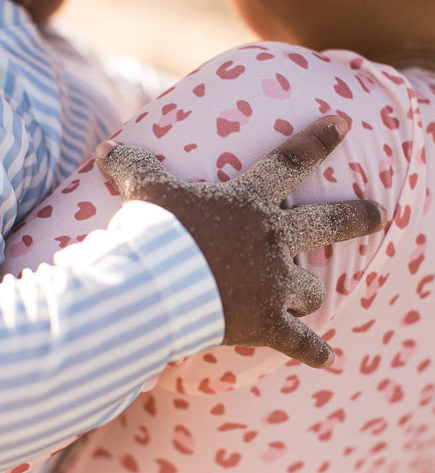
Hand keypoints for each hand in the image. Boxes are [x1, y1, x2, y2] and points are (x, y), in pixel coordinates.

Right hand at [95, 116, 385, 367]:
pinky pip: (299, 342)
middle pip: (327, 224)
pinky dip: (313, 351)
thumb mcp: (144, 189)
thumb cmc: (155, 231)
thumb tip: (104, 148)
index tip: (343, 123)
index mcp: (249, 203)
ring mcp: (273, 284)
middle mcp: (272, 240)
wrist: (158, 282)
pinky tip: (327, 359)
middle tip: (378, 213)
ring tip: (307, 297)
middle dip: (356, 217)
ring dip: (310, 291)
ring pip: (311, 288)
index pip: (289, 161)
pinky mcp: (265, 323)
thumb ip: (133, 165)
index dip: (317, 140)